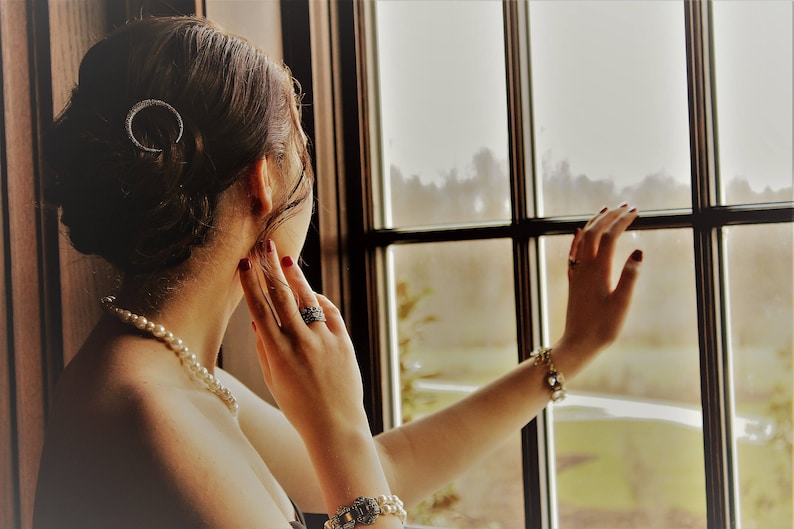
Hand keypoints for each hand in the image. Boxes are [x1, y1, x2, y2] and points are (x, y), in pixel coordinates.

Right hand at [238, 240, 367, 441]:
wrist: (335, 425)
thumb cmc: (298, 407)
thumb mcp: (273, 381)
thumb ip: (264, 349)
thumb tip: (257, 321)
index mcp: (277, 353)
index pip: (260, 309)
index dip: (251, 283)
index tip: (245, 263)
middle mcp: (300, 341)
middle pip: (283, 295)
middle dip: (272, 267)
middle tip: (266, 245)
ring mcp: (324, 339)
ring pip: (307, 298)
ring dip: (296, 276)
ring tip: (286, 260)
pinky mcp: (344, 341)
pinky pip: (329, 311)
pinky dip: (318, 300)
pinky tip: (310, 293)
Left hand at [556, 205, 641, 371]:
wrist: (577, 343)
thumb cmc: (602, 328)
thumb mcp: (622, 304)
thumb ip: (630, 277)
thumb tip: (639, 251)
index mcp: (599, 270)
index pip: (611, 236)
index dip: (623, 221)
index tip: (637, 211)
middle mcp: (585, 267)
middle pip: (595, 232)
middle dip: (610, 216)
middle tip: (626, 205)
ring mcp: (577, 273)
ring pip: (582, 239)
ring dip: (595, 222)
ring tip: (606, 210)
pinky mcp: (574, 280)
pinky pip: (573, 252)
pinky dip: (578, 238)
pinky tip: (578, 232)